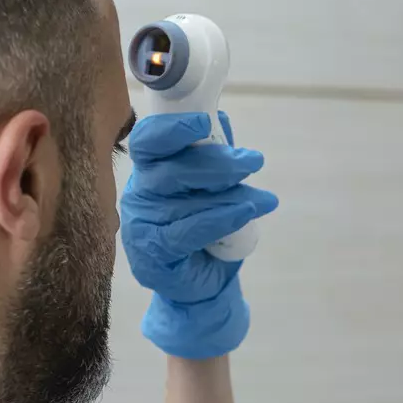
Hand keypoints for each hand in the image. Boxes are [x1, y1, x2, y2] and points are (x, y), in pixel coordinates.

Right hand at [120, 111, 278, 360]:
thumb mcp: (209, 189)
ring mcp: (142, 226)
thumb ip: (210, 155)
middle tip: (254, 161)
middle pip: (173, 169)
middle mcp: (138, 196)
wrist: (200, 285)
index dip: (172, 129)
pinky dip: (224, 218)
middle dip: (218, 162)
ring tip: (264, 199)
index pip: (147, 142)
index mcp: (148, 172)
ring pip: (188, 201)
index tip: (203, 123)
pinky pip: (191, 230)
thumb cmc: (203, 230)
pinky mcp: (154, 255)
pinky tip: (249, 211)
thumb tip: (220, 117)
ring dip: (232, 195)